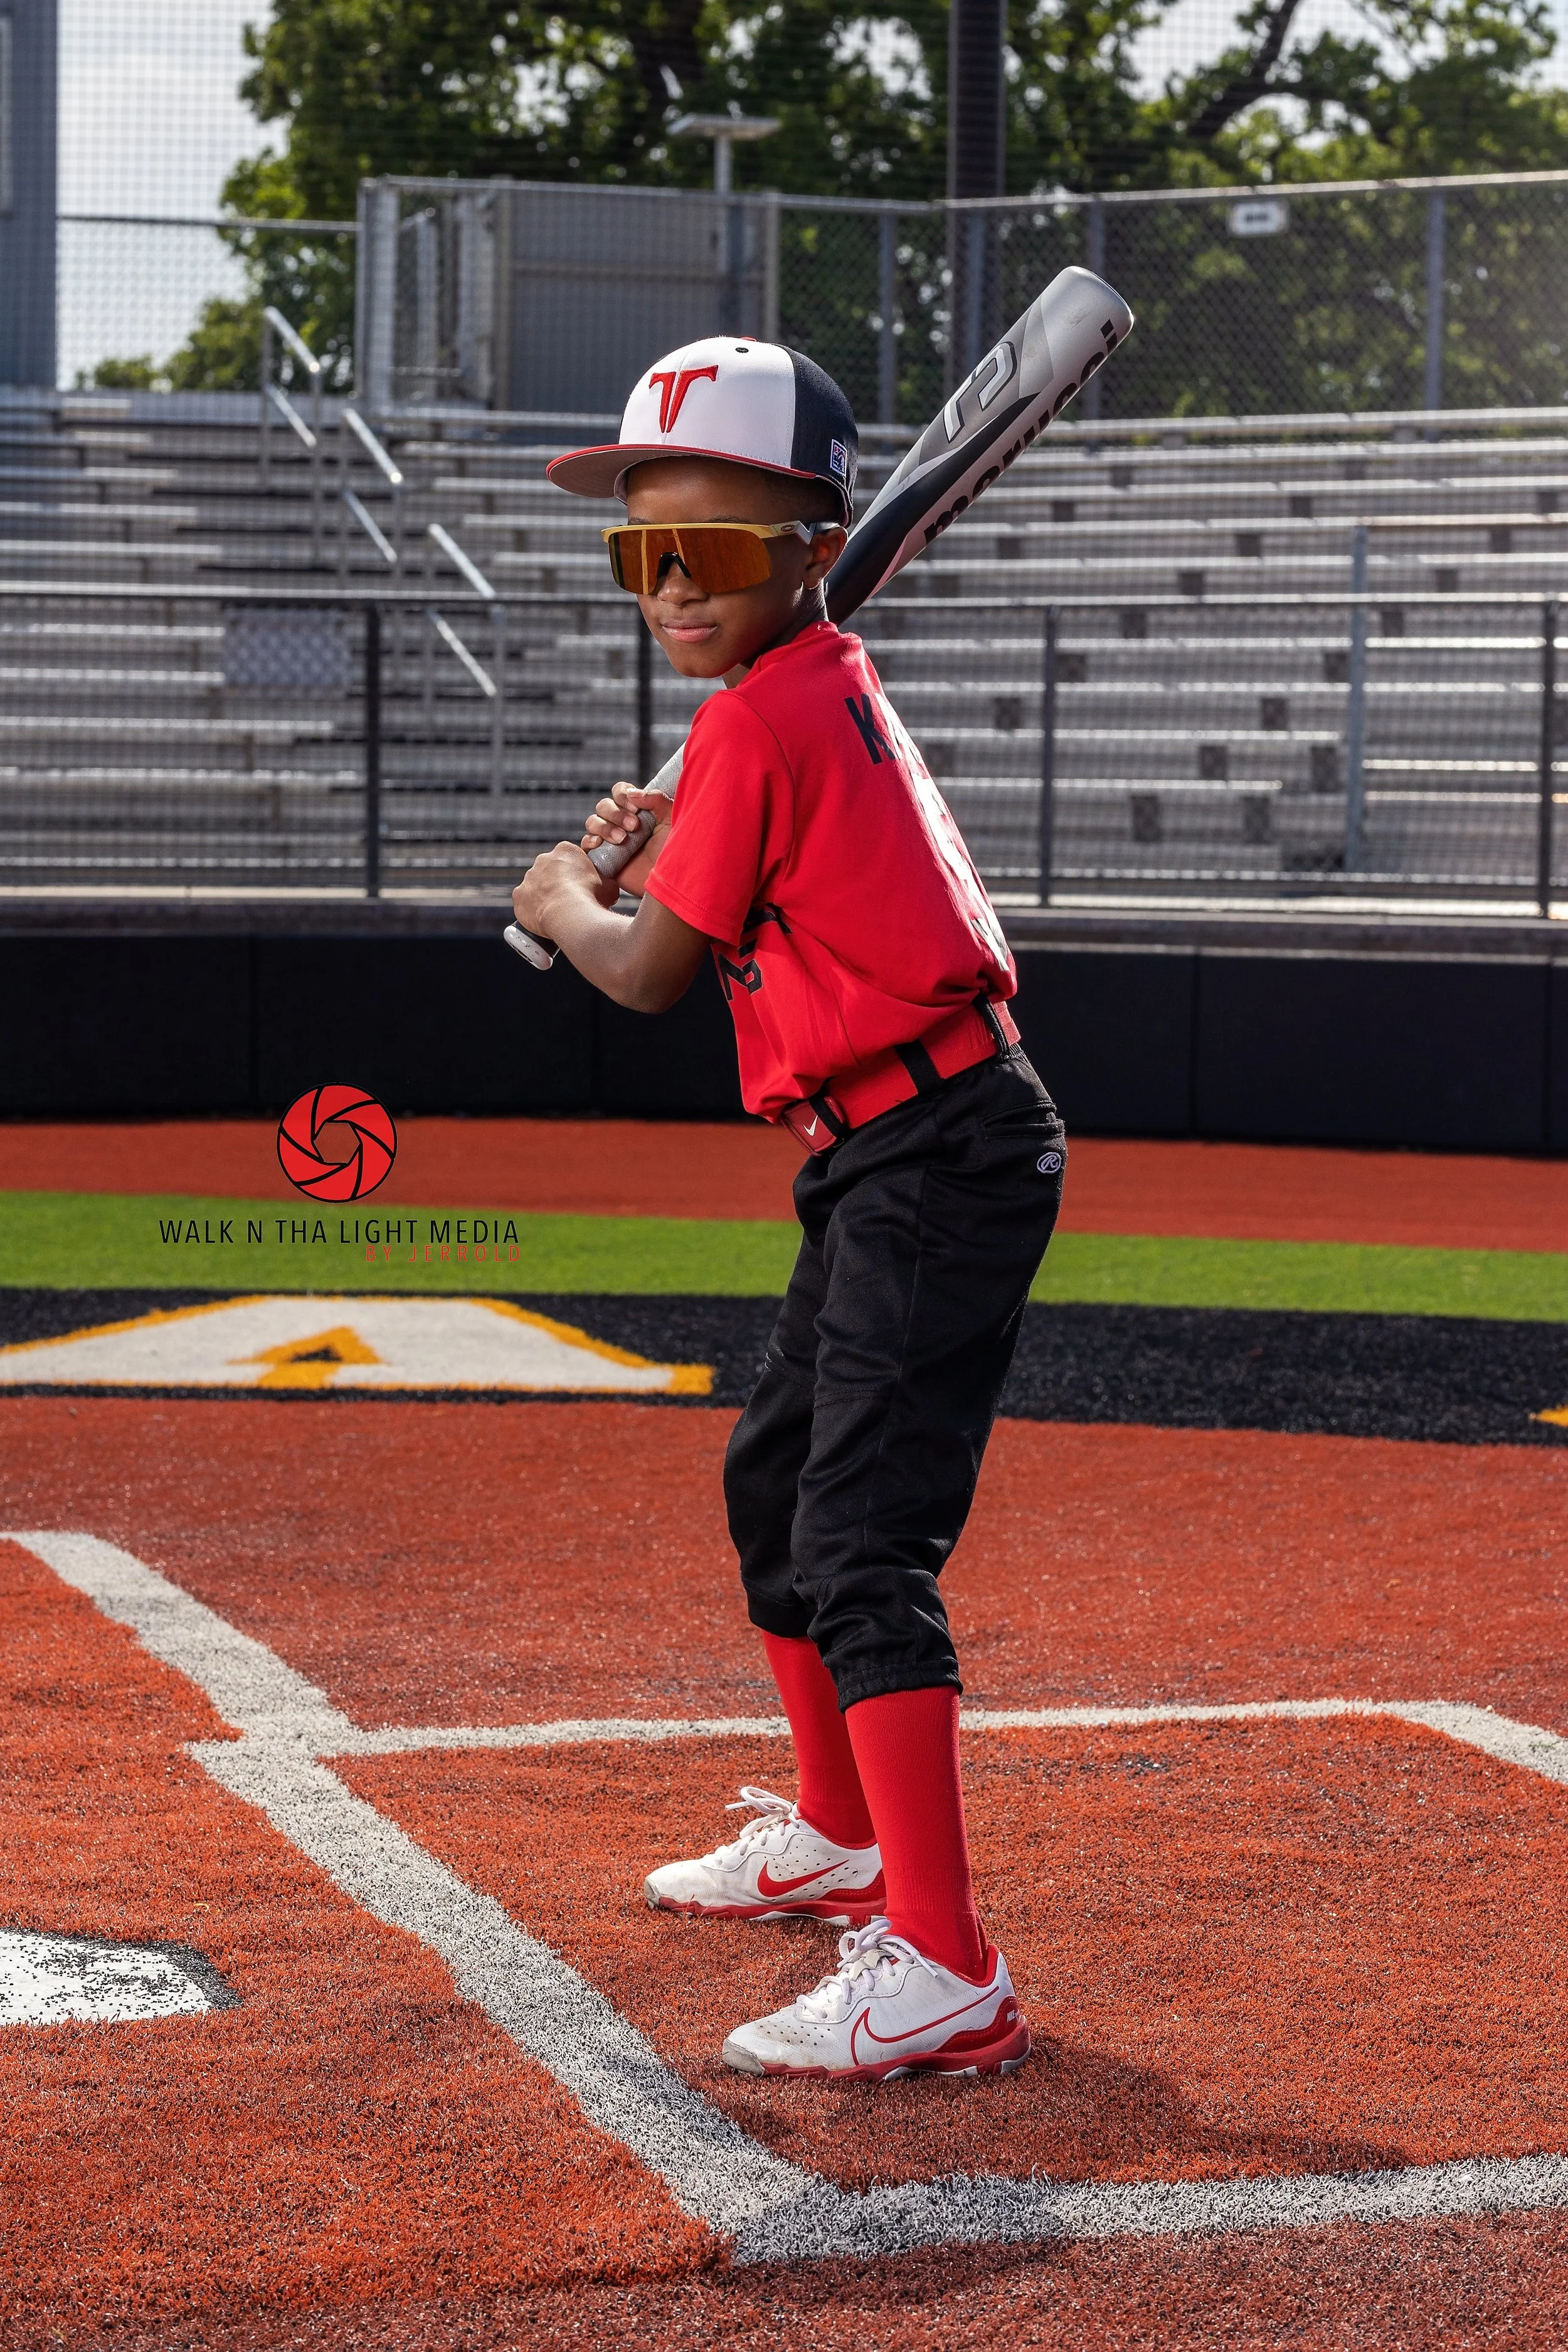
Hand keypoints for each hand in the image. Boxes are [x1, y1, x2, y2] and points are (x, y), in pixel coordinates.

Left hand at [511, 840, 612, 940]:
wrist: (569, 913)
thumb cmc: (590, 897)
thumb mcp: (609, 885)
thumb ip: (605, 882)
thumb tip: (608, 888)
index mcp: (565, 850)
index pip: (569, 857)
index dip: (576, 872)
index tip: (581, 885)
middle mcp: (543, 859)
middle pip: (550, 870)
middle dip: (557, 883)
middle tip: (569, 899)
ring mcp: (528, 877)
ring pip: (536, 886)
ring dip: (544, 896)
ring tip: (557, 911)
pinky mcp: (519, 895)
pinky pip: (524, 902)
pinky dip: (532, 909)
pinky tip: (542, 918)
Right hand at [581, 783, 674, 897]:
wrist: (671, 882)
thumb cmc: (676, 850)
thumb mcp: (672, 820)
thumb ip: (657, 799)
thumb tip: (632, 793)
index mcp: (637, 810)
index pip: (620, 792)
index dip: (623, 795)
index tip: (636, 808)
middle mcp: (622, 823)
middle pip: (603, 806)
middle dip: (616, 813)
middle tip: (634, 827)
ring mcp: (611, 841)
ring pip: (592, 822)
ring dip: (605, 827)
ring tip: (622, 840)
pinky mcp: (604, 859)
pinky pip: (586, 845)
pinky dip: (589, 841)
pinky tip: (599, 844)